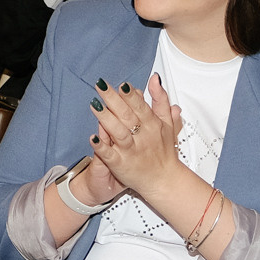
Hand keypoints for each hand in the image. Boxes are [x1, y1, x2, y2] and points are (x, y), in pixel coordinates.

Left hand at [89, 75, 193, 209]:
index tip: (122, 85)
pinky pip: (110, 155)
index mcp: (152, 125)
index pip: (140, 106)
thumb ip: (161, 100)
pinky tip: (93, 138)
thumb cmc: (164, 151)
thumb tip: (155, 79)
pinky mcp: (121, 164)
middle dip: (113, 99)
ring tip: (94, 105)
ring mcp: (130, 151)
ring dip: (106, 119)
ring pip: (118, 133)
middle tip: (100, 86)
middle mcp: (142, 137)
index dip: (131, 95)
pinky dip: (101, 147)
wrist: (164, 180)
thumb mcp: (167, 123)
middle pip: (126, 115)